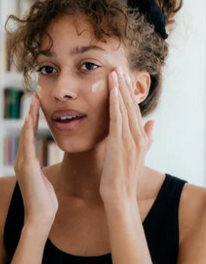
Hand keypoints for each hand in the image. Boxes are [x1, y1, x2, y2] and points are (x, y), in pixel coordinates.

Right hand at [14, 94, 57, 233]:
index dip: (34, 119)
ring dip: (29, 117)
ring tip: (34, 101)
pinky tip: (31, 119)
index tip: (39, 105)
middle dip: (31, 112)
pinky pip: (27, 145)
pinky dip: (28, 131)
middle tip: (36, 95)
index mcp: (27, 161)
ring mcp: (22, 163)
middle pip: (25, 130)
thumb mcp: (43, 180)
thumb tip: (39, 162)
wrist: (40, 219)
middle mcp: (22, 159)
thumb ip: (39, 169)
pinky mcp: (26, 168)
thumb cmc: (44, 202)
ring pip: (25, 134)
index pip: (30, 135)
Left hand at [99, 66, 154, 203]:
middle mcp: (138, 136)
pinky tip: (111, 91)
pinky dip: (115, 103)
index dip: (129, 93)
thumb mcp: (138, 154)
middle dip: (124, 86)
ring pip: (125, 109)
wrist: (120, 195)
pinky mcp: (119, 143)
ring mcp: (129, 139)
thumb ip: (147, 137)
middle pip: (131, 106)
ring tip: (114, 73)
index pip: (135, 110)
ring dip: (119, 89)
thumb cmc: (125, 176)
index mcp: (141, 137)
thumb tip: (153, 122)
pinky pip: (117, 119)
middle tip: (118, 68)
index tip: (124, 78)